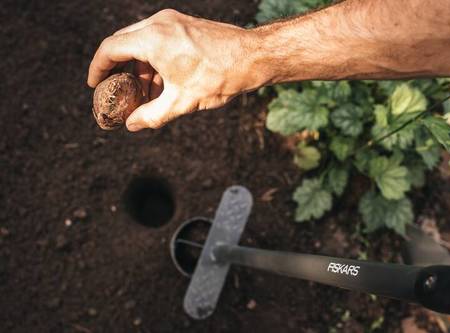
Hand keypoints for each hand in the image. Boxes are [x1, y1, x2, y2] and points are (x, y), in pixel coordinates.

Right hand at [87, 9, 263, 130]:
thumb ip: (152, 115)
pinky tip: (161, 83)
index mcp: (153, 38)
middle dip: (117, 69)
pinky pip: (158, 40)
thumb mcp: (182, 102)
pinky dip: (153, 60)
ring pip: (142, 42)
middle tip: (116, 91)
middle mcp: (159, 23)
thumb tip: (132, 125)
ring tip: (143, 94)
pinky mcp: (184, 25)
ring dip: (138, 67)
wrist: (254, 57)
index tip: (94, 84)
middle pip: (123, 43)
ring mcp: (173, 21)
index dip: (98, 68)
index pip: (110, 49)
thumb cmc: (220, 77)